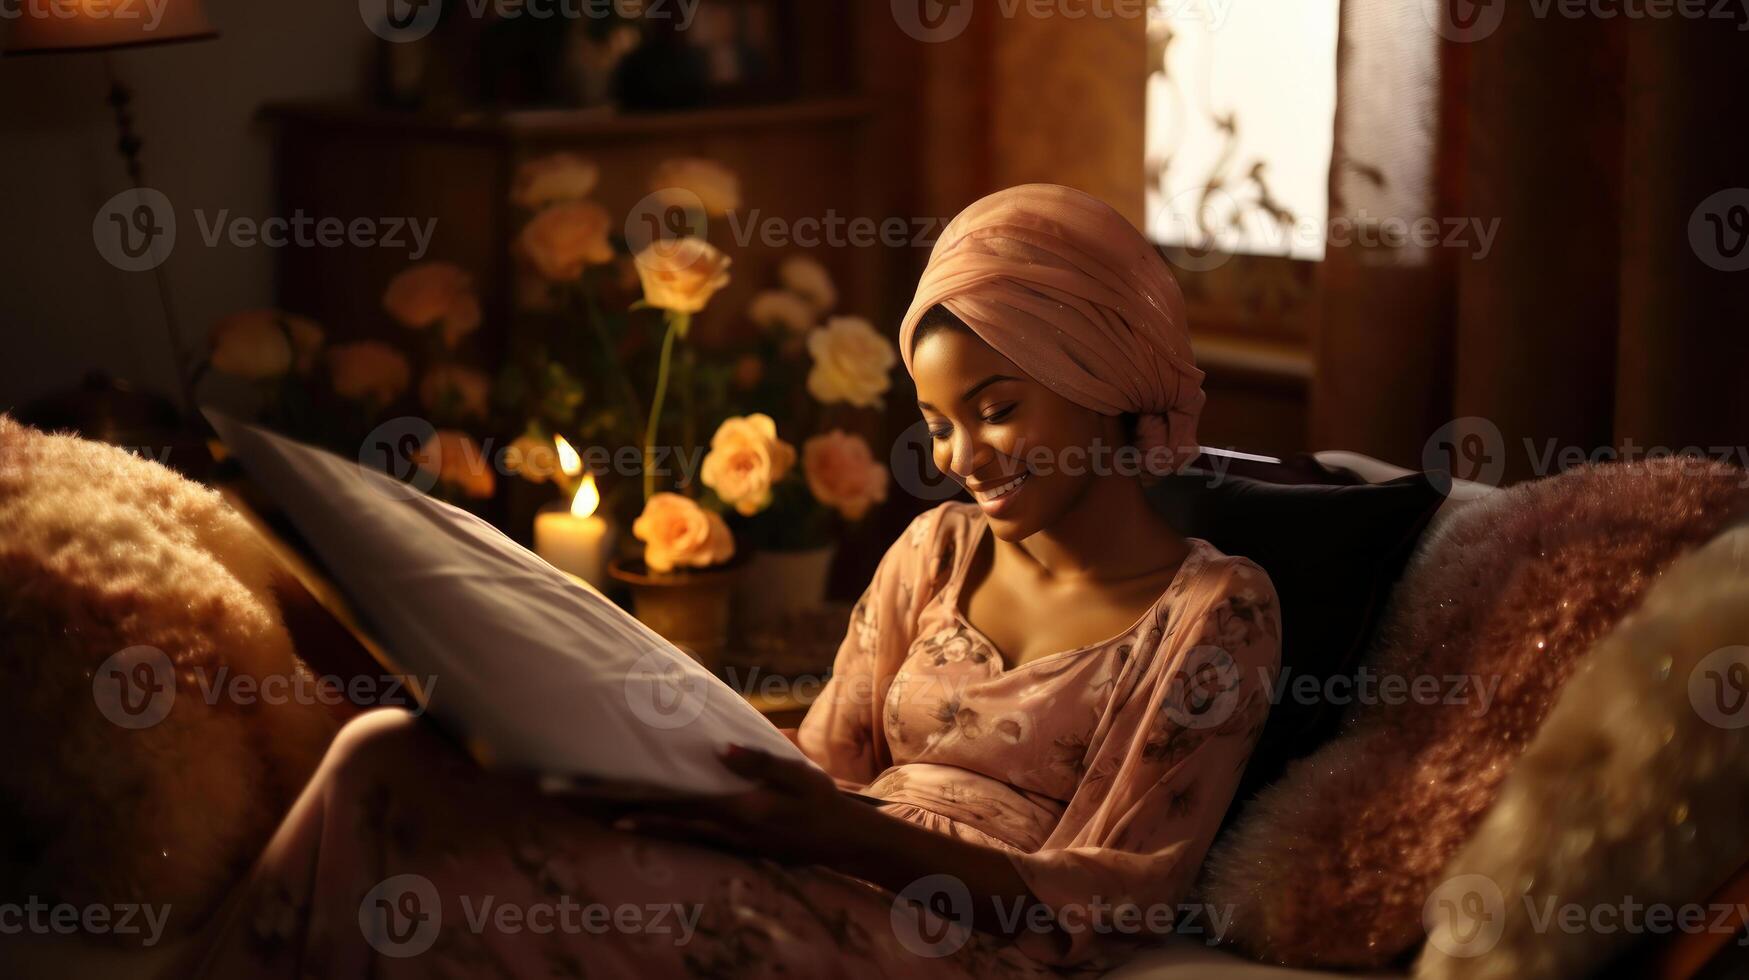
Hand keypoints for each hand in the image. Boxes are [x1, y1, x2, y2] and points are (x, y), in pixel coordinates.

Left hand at [609, 744, 866, 865]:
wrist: (841, 840)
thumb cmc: (820, 801)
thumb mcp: (798, 775)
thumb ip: (760, 761)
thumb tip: (723, 748)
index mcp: (743, 811)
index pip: (687, 807)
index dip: (651, 807)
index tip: (618, 805)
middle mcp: (731, 832)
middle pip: (674, 826)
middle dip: (638, 820)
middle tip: (604, 815)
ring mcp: (733, 844)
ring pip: (682, 836)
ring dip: (650, 828)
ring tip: (618, 820)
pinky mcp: (739, 848)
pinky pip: (697, 841)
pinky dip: (673, 834)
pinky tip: (659, 826)